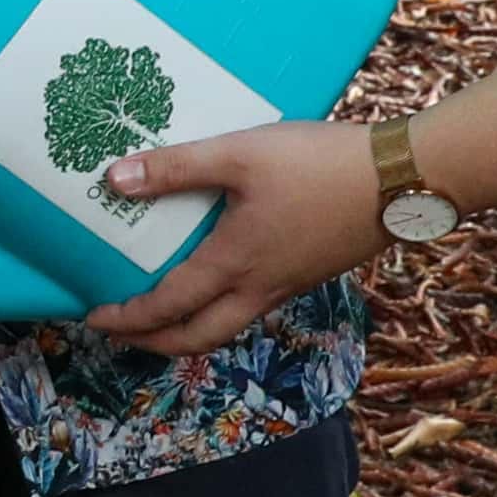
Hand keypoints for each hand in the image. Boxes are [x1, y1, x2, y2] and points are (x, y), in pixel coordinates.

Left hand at [74, 117, 388, 356]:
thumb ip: (176, 167)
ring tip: (163, 311)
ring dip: (189, 329)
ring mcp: (288, 284)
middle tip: (121, 332)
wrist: (403, 179)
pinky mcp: (310, 271)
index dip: (127, 318)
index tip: (93, 317)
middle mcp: (260, 287)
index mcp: (234, 264)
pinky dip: (222, 308)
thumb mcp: (239, 153)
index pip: (168, 307)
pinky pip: (254, 306)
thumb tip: (114, 179)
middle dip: (153, 343)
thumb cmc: (318, 164)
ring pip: (228, 326)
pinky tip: (218, 276)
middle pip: (197, 339)